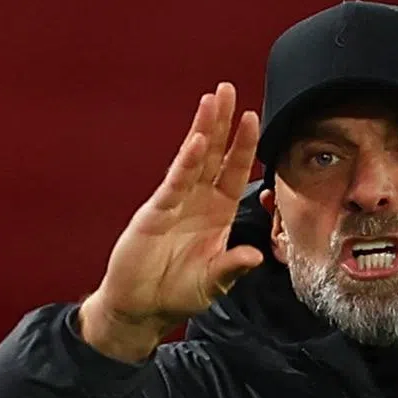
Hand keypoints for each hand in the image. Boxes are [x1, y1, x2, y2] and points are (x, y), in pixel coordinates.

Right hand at [79, 82, 264, 361]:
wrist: (141, 307)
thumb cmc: (178, 293)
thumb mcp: (213, 282)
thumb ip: (232, 267)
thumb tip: (256, 255)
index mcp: (218, 214)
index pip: (235, 172)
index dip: (244, 146)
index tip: (253, 117)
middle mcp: (198, 202)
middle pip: (214, 155)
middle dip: (222, 122)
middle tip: (227, 89)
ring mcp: (176, 204)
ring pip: (193, 160)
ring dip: (203, 130)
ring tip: (211, 100)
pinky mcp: (156, 212)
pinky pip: (175, 184)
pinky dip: (185, 164)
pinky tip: (196, 143)